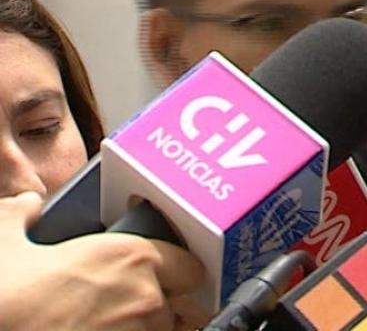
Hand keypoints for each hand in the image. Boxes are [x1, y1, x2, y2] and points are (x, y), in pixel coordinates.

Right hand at [0, 192, 207, 330]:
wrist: (0, 323)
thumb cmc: (7, 290)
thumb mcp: (9, 239)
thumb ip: (25, 215)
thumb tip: (28, 205)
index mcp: (132, 256)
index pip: (190, 267)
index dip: (179, 273)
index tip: (168, 278)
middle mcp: (145, 294)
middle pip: (176, 306)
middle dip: (159, 307)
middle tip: (129, 307)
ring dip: (142, 329)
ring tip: (109, 323)